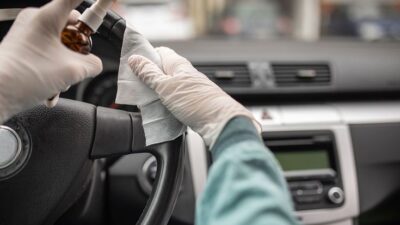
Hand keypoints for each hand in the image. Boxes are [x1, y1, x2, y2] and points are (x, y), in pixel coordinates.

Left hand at [0, 0, 101, 123]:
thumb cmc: (25, 76)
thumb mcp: (72, 70)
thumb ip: (92, 64)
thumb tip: (95, 64)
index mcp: (47, 17)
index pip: (74, 0)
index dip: (96, 2)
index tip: (108, 0)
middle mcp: (35, 22)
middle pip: (70, 26)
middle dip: (79, 47)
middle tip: (82, 61)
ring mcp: (28, 35)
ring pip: (60, 44)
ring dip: (66, 64)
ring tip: (61, 81)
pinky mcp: (23, 49)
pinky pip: (48, 54)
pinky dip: (54, 70)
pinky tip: (52, 88)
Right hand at [129, 47, 259, 147]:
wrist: (220, 122)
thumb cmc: (197, 102)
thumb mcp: (166, 87)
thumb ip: (149, 74)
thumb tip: (135, 59)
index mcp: (179, 64)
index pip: (160, 52)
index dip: (146, 57)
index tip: (133, 66)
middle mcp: (185, 74)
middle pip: (162, 70)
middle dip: (148, 78)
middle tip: (137, 87)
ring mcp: (189, 88)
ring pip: (167, 86)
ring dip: (156, 93)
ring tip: (146, 101)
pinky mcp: (192, 103)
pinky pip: (174, 99)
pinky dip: (165, 103)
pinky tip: (160, 110)